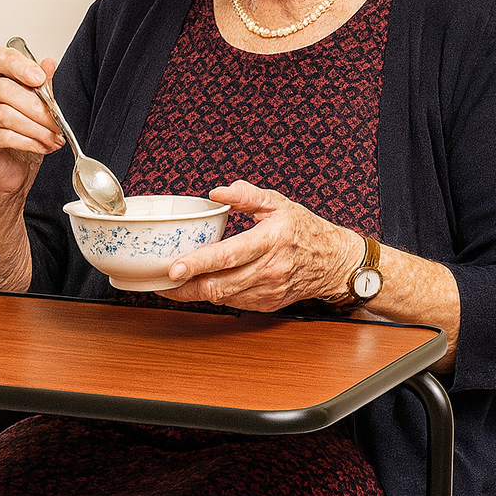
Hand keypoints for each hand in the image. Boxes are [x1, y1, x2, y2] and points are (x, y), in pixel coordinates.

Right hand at [0, 47, 63, 197]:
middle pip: (4, 89)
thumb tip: (48, 63)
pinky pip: (3, 136)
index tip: (39, 78)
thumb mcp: (36, 108)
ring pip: (6, 115)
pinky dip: (28, 141)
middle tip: (57, 120)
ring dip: (36, 128)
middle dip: (37, 107)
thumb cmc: (20, 138)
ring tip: (53, 137)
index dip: (19, 65)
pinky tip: (41, 146)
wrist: (11, 172)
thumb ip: (41, 86)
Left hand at [159, 180, 363, 310]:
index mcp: (271, 240)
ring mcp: (268, 290)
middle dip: (185, 286)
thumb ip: (245, 195)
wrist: (335, 263)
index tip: (173, 267)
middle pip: (219, 285)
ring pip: (222, 297)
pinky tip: (202, 284)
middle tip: (159, 280)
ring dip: (195, 292)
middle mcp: (270, 269)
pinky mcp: (266, 304)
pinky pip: (233, 303)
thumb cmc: (305, 230)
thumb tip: (216, 192)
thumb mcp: (278, 203)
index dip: (198, 263)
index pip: (229, 255)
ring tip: (172, 283)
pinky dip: (215, 294)